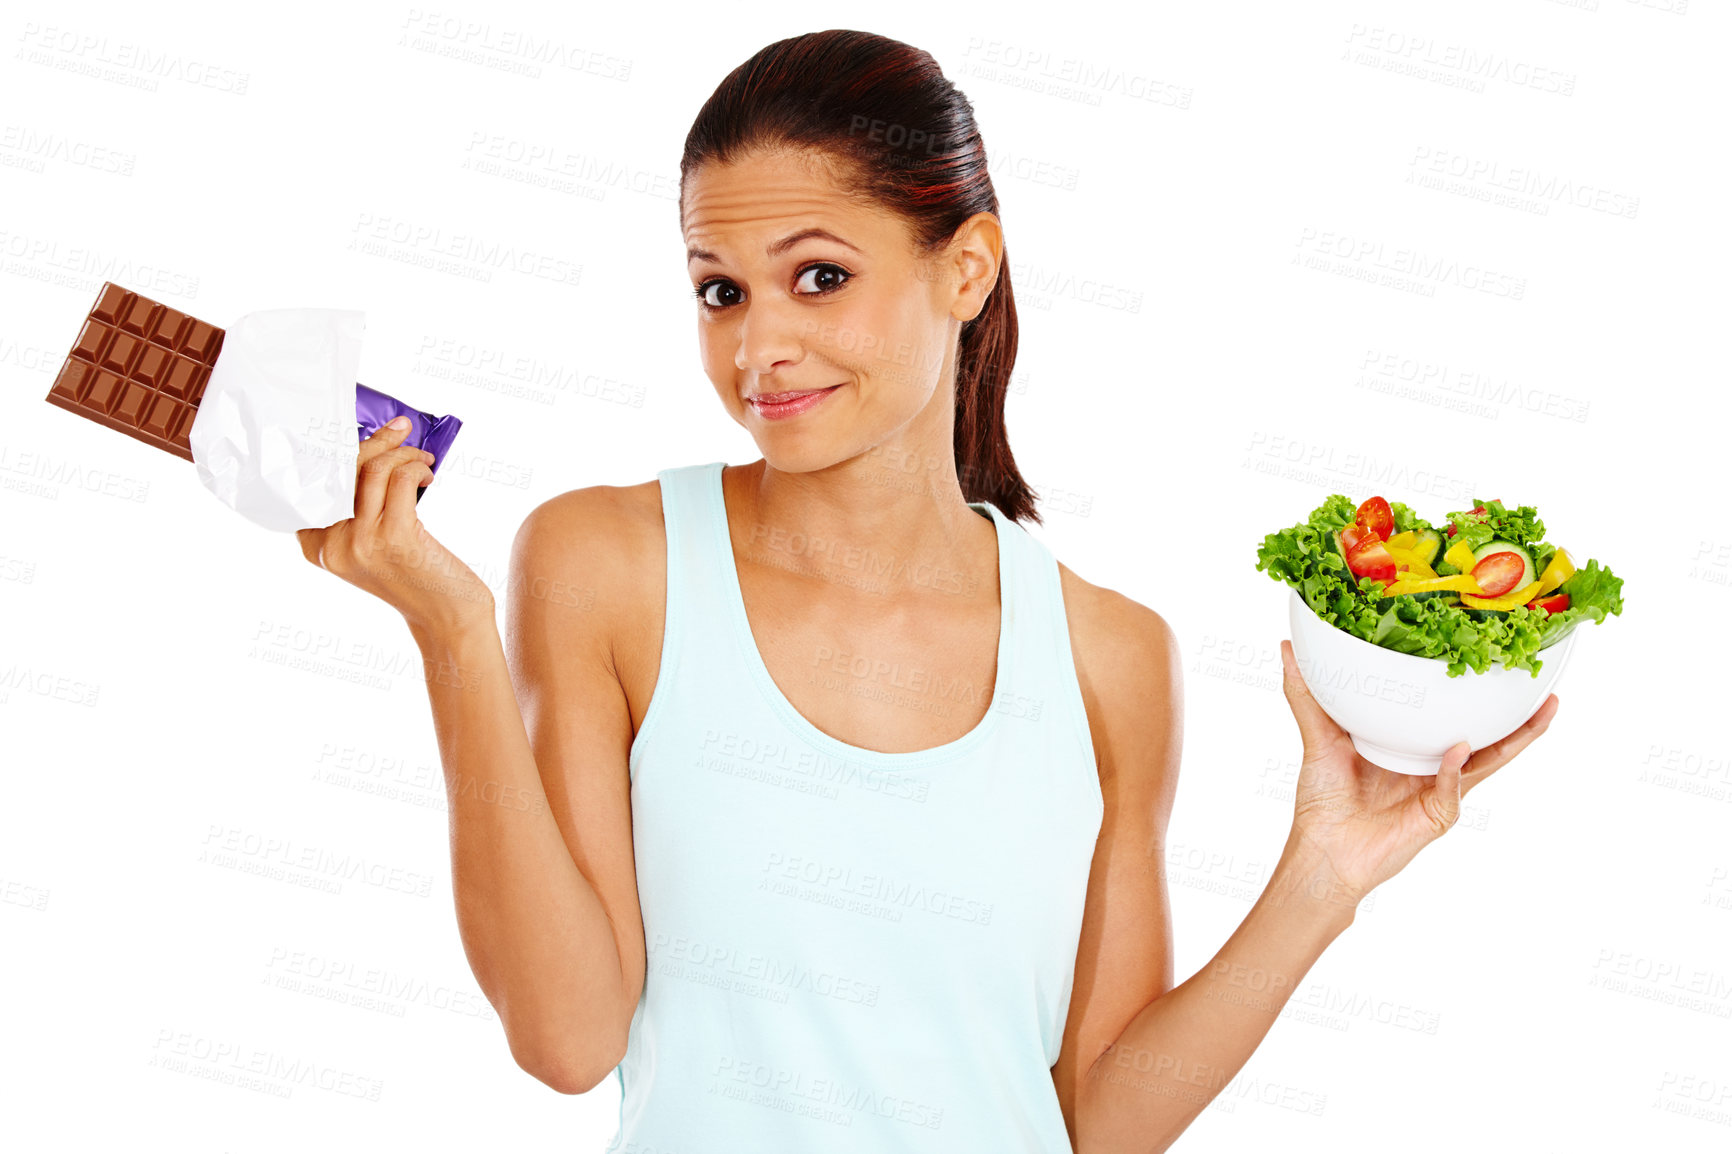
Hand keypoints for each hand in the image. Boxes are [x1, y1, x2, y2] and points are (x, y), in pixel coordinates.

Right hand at [295, 417, 493, 635]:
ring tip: (422, 460)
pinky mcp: (395, 536)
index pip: (314, 482)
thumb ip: (357, 510)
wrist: (447, 618)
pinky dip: (416, 467)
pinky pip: (400, 478)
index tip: (368, 433)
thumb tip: (370, 448)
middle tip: (401, 431)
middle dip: (376, 442)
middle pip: (343, 469)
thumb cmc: (414, 576)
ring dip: (402, 453)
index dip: (339, 450)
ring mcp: (361, 541)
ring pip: (373, 469)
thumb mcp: (370, 546)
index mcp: (316, 547)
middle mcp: (332, 545)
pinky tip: (427, 475)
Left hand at [1276, 639, 1559, 906]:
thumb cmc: (1322, 802)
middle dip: (1517, 714)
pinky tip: (1457, 749)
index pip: (1448, 714)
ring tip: (1543, 710)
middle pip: (1485, 736)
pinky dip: (1454, 770)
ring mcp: (1440, 792)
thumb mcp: (1317, 737)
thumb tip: (1287, 647)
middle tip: (1540, 682)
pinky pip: (1453, 789)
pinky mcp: (1437, 817)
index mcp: (1410, 746)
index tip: (1489, 657)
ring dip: (1517, 738)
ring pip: (1488, 761)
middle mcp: (1432, 767)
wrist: (1322, 853)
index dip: (1470, 691)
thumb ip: (1306, 695)